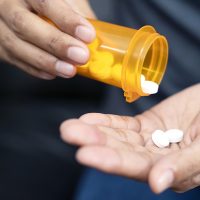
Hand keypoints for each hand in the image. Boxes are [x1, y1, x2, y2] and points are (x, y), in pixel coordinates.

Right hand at [0, 0, 95, 78]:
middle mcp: (6, 5)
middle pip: (25, 24)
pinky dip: (35, 69)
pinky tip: (53, 73)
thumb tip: (95, 40)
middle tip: (81, 56)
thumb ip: (76, 14)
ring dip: (46, 62)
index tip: (88, 35)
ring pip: (16, 46)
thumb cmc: (48, 2)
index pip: (45, 1)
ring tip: (69, 70)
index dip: (67, 20)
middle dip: (56, 44)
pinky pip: (14, 59)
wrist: (20, 6)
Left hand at [60, 84, 199, 192]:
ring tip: (71, 127)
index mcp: (170, 170)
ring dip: (94, 131)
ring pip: (118, 137)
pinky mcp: (147, 123)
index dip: (110, 161)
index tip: (85, 153)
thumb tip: (157, 184)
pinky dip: (107, 122)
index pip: (135, 168)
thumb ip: (184, 167)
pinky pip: (124, 124)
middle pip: (120, 151)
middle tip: (68, 133)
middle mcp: (154, 157)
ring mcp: (149, 139)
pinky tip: (88, 119)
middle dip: (93, 143)